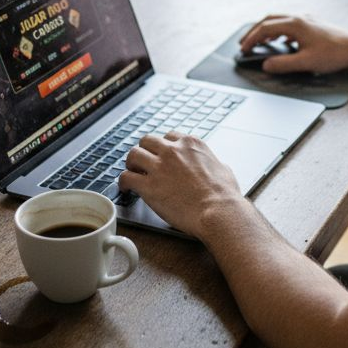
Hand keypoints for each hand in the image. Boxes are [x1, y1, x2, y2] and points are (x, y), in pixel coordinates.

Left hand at [118, 131, 243, 237]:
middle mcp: (173, 150)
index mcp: (191, 144)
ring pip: (133, 154)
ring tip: (131, 173)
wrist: (218, 211)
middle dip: (145, 151)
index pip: (169, 136)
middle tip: (143, 162)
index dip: (163, 147)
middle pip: (147, 140)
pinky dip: (123, 182)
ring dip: (131, 163)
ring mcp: (159, 166)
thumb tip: (216, 166)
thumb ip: (214, 163)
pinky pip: (126, 177)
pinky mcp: (148, 185)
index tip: (162, 155)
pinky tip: (126, 188)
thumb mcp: (224, 169)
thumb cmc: (224, 195)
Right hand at [238, 15, 347, 74]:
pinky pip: (290, 24)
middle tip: (244, 42)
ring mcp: (307, 19)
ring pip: (280, 20)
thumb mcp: (306, 63)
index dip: (251, 39)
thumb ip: (283, 64)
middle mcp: (300, 17)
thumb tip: (266, 65)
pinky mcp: (314, 24)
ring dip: (267, 30)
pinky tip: (282, 42)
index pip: (265, 28)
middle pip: (270, 20)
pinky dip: (280, 31)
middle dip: (255, 31)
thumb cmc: (334, 54)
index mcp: (295, 24)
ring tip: (259, 42)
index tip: (243, 49)